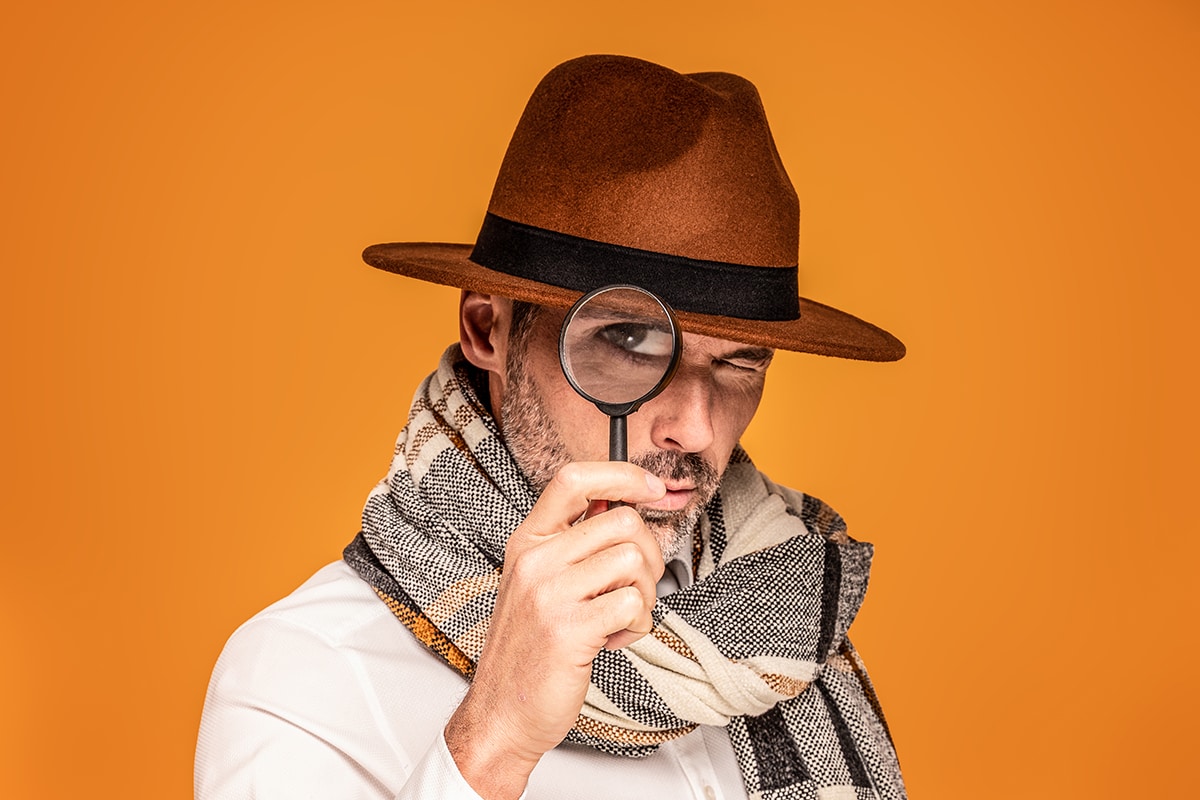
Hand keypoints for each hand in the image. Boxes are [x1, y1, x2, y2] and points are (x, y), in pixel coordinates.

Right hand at [444, 461, 666, 799]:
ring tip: (618, 618)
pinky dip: (638, 625)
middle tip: (635, 587)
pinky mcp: (569, 629)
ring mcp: (550, 593)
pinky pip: (634, 604)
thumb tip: (623, 504)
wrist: (503, 711)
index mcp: (528, 541)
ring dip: (644, 594)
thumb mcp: (538, 582)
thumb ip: (573, 544)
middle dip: (649, 555)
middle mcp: (535, 560)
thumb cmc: (530, 647)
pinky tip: (613, 639)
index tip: (650, 488)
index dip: (621, 474)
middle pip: (623, 521)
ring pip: (635, 561)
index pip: (574, 479)